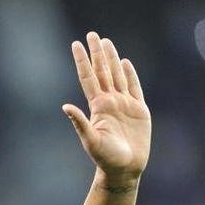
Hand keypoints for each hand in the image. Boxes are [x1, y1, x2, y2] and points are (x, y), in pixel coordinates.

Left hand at [64, 32, 150, 180]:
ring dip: (112, 59)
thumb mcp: (91, 140)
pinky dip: (130, 74)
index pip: (88, 77)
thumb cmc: (105, 158)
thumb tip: (65, 106)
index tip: (76, 44)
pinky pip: (134, 87)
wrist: (124, 169)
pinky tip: (125, 63)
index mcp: (98, 107)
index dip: (82, 60)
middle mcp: (110, 102)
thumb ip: (79, 123)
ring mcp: (124, 105)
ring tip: (106, 42)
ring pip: (117, 75)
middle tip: (92, 34)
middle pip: (102, 71)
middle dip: (97, 53)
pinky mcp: (139, 110)